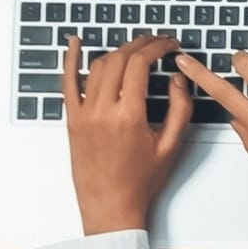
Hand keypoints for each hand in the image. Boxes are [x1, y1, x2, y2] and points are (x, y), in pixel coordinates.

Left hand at [66, 36, 192, 235]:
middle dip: (140, 44)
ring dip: (118, 51)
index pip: (140, 64)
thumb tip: (178, 78)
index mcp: (129, 115)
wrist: (109, 206)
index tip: (171, 44)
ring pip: (97, 67)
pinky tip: (72, 43)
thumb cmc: (141, 180)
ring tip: (135, 49)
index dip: (158, 47)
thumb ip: (179, 107)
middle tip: (157, 42)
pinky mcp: (71, 120)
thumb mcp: (171, 144)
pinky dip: (69, 61)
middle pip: (119, 59)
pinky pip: (67, 84)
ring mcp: (82, 114)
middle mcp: (102, 110)